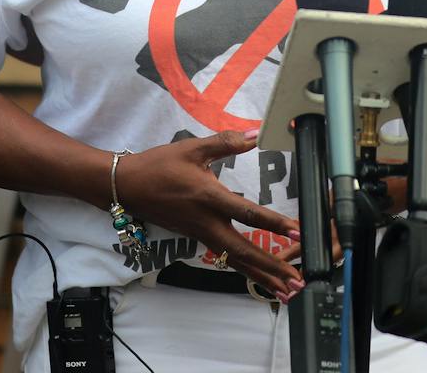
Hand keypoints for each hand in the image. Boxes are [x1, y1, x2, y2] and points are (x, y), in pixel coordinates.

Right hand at [116, 130, 303, 297]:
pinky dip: (245, 269)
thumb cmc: (159, 165)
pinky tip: (259, 277)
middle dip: (272, 268)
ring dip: (262, 276)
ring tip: (285, 291)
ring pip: (235, 260)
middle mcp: (207, 221)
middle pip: (244, 251)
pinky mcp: (196, 238)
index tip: (298, 233)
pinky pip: (225, 257)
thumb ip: (227, 142)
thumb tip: (256, 134)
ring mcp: (201, 233)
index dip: (274, 223)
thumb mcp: (193, 148)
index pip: (248, 214)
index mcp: (209, 197)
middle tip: (297, 282)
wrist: (128, 185)